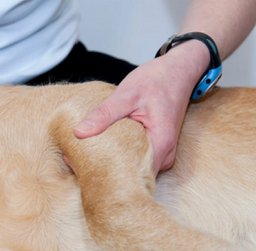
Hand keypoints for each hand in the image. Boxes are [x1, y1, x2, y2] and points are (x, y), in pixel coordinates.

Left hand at [73, 41, 209, 174]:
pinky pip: (136, 158)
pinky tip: (101, 149)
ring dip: (112, 163)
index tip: (82, 169)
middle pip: (132, 175)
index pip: (132, 175)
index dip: (107, 174)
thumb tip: (79, 132)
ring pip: (133, 168)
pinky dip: (120, 154)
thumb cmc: (157, 80)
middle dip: (105, 171)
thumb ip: (104, 114)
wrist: (179, 70)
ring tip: (84, 157)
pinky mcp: (156, 148)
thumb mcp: (126, 94)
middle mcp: (164, 155)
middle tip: (76, 163)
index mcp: (160, 144)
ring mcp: (162, 153)